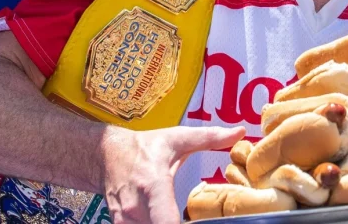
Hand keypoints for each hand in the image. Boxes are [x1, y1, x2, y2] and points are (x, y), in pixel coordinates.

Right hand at [102, 125, 244, 223]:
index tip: (196, 222)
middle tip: (195, 219)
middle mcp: (136, 207)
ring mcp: (125, 219)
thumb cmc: (144, 147)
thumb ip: (210, 137)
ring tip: (183, 218)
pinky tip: (166, 219)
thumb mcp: (177, 138)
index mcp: (153, 184)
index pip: (165, 221)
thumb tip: (240, 133)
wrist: (106, 155)